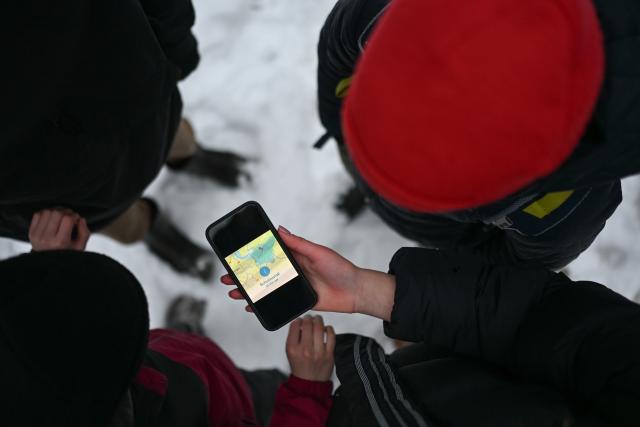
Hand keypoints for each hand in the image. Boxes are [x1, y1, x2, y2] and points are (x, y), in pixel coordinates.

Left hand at [29, 209, 89, 250]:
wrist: (48, 263)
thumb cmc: (66, 254)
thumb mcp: (80, 247)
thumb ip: (84, 233)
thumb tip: (81, 219)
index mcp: (60, 242)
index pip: (67, 219)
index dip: (74, 216)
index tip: (76, 220)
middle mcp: (47, 238)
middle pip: (57, 213)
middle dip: (65, 212)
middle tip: (69, 217)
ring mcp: (37, 235)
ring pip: (47, 212)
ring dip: (56, 211)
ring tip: (60, 217)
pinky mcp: (31, 232)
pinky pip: (38, 214)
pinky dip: (46, 213)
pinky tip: (51, 219)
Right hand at [221, 226, 361, 313]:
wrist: (355, 291)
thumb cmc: (340, 268)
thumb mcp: (318, 252)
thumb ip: (298, 243)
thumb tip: (279, 228)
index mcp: (295, 257)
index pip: (268, 254)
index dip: (251, 256)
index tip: (235, 255)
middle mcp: (291, 271)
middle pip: (262, 273)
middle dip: (243, 275)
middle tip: (227, 277)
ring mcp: (293, 287)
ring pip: (265, 289)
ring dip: (248, 291)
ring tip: (233, 293)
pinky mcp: (297, 302)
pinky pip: (276, 304)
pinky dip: (262, 306)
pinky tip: (250, 308)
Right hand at [286, 315, 334, 381]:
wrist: (309, 383)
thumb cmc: (300, 367)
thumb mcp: (290, 352)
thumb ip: (294, 337)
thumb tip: (301, 323)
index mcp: (293, 348)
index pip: (295, 325)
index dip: (298, 320)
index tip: (300, 321)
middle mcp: (305, 350)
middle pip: (308, 324)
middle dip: (308, 318)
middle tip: (309, 318)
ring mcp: (318, 352)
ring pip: (319, 327)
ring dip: (318, 320)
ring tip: (317, 320)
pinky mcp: (329, 354)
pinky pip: (331, 335)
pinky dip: (329, 329)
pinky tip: (326, 329)